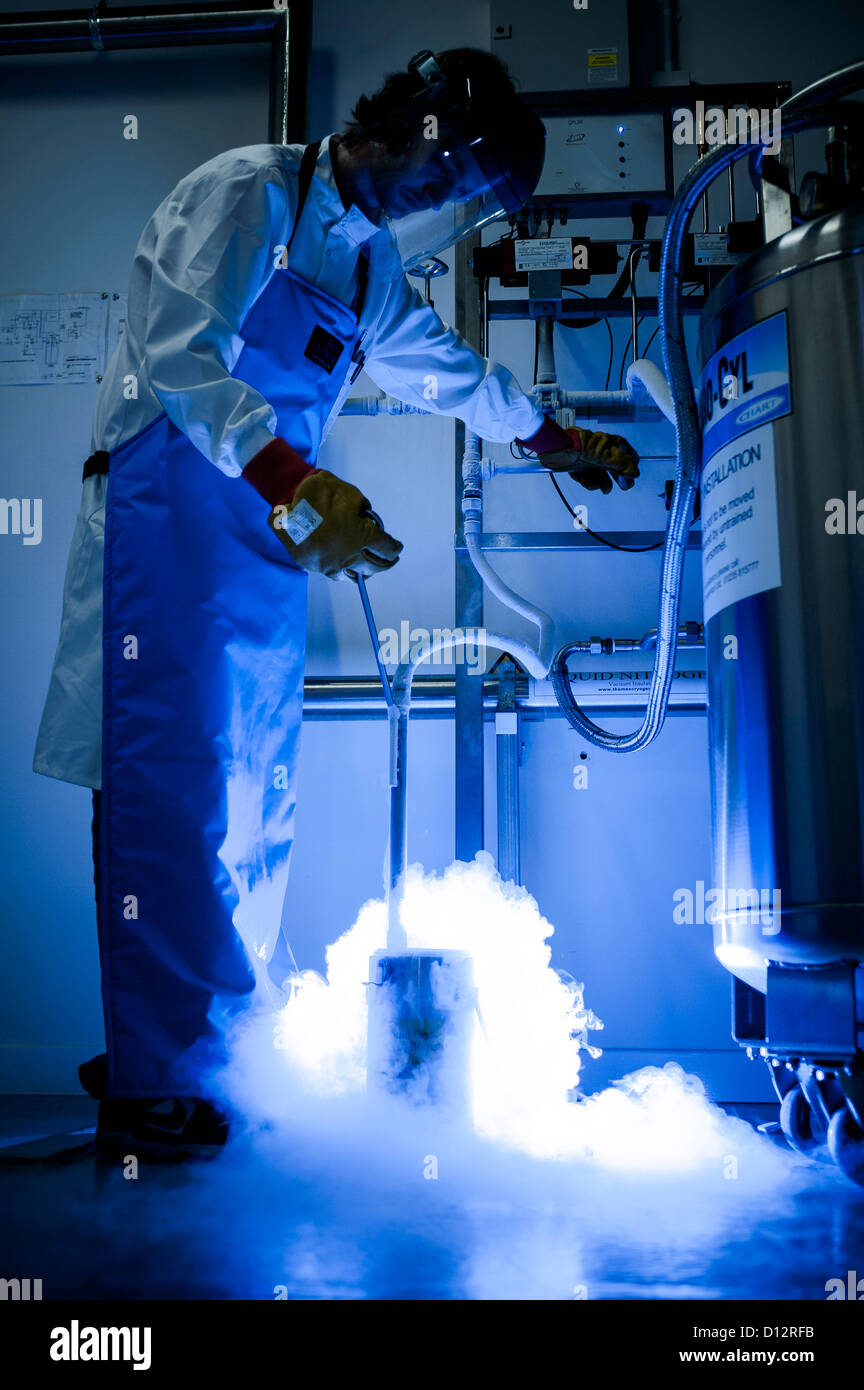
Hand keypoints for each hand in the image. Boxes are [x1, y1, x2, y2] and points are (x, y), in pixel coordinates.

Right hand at [269, 470, 402, 579]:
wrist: (287, 499)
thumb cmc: (322, 494)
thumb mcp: (351, 496)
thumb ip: (363, 510)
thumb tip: (366, 520)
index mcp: (364, 537)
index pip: (387, 548)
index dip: (394, 548)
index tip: (397, 548)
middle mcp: (350, 556)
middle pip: (375, 567)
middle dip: (386, 564)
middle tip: (390, 561)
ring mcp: (332, 565)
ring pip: (355, 576)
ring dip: (365, 572)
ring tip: (369, 569)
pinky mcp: (315, 567)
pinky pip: (334, 573)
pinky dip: (343, 571)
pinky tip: (345, 567)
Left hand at [540, 426, 639, 495]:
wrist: (557, 450)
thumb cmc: (580, 446)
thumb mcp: (605, 455)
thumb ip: (622, 464)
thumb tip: (635, 473)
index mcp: (611, 444)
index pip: (628, 456)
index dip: (630, 467)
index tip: (631, 476)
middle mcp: (603, 452)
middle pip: (615, 469)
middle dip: (616, 478)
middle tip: (622, 486)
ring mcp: (592, 460)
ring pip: (602, 477)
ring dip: (598, 482)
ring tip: (595, 484)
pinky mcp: (582, 467)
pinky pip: (590, 479)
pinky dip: (587, 481)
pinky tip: (583, 479)